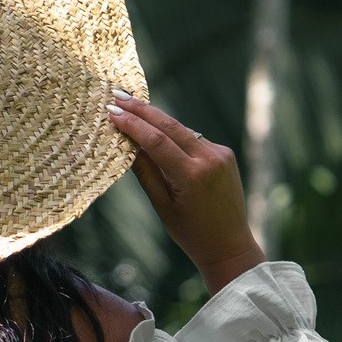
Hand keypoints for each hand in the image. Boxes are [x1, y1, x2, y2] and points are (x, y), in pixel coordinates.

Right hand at [108, 90, 266, 292]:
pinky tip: (157, 130)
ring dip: (157, 119)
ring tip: (132, 106)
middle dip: (142, 109)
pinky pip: (194, 139)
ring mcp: (221, 154)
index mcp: (191, 176)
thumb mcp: (162, 206)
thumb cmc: (191, 233)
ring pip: (182, 129)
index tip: (112, 112)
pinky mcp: (225, 154)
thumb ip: (146, 172)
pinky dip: (175, 134)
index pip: (156, 141)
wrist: (229, 245)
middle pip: (170, 125)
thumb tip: (127, 144)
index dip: (133, 124)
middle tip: (118, 96)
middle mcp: (209, 159)